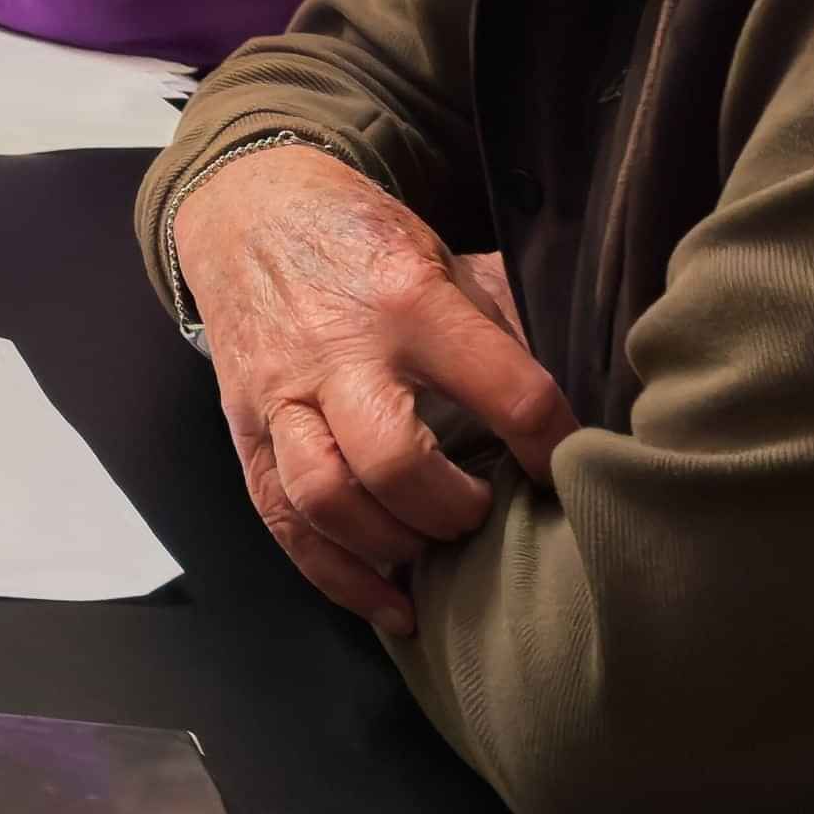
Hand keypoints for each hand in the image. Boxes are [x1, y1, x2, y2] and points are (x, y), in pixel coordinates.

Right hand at [171, 144, 574, 636]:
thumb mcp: (443, 257)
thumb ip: (499, 329)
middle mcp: (339, 351)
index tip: (564, 468)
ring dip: (393, 545)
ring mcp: (282, 394)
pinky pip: (283, 521)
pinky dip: (338, 577)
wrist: (245, 210)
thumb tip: (567, 410)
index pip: (503, 390)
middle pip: (395, 460)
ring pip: (326, 498)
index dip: (551, 445)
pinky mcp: (246, 428)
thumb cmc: (361, 241)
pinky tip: (390, 603)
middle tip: (481, 511)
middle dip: (454, 510)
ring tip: (430, 548)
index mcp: (408, 301)